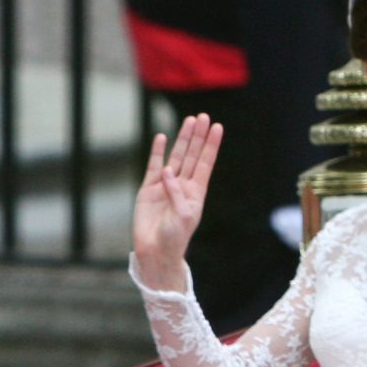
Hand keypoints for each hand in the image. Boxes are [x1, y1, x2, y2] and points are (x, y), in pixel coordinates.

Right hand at [131, 113, 222, 290]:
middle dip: (198, 136)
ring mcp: (165, 184)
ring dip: (182, 139)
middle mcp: (183, 184)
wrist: (155, 249)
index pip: (205, 163)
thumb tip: (169, 171)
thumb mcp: (183, 217)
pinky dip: (158, 151)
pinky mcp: (148, 188)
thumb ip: (176, 194)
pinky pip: (153, 165)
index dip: (211, 145)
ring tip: (189, 120)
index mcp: (196, 192)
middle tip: (203, 116)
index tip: (217, 127)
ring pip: (176, 156)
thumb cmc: (174, 237)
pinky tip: (162, 137)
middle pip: (192, 154)